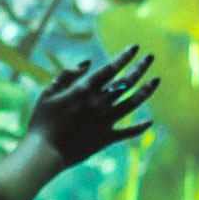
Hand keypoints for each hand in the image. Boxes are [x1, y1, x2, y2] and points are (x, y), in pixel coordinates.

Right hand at [27, 44, 157, 169]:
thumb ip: (67, 75)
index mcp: (84, 90)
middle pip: (125, 82)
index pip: (110, 69)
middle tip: (151, 57)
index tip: (135, 47)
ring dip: (146, 91)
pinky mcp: (107, 138)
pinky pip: (128, 132)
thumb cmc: (42, 121)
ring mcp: (105, 121)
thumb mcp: (48, 92)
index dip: (124, 57)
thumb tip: (88, 63)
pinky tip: (150, 122)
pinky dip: (140, 127)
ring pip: (132, 103)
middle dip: (139, 68)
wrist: (45, 152)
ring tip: (156, 80)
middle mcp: (99, 103)